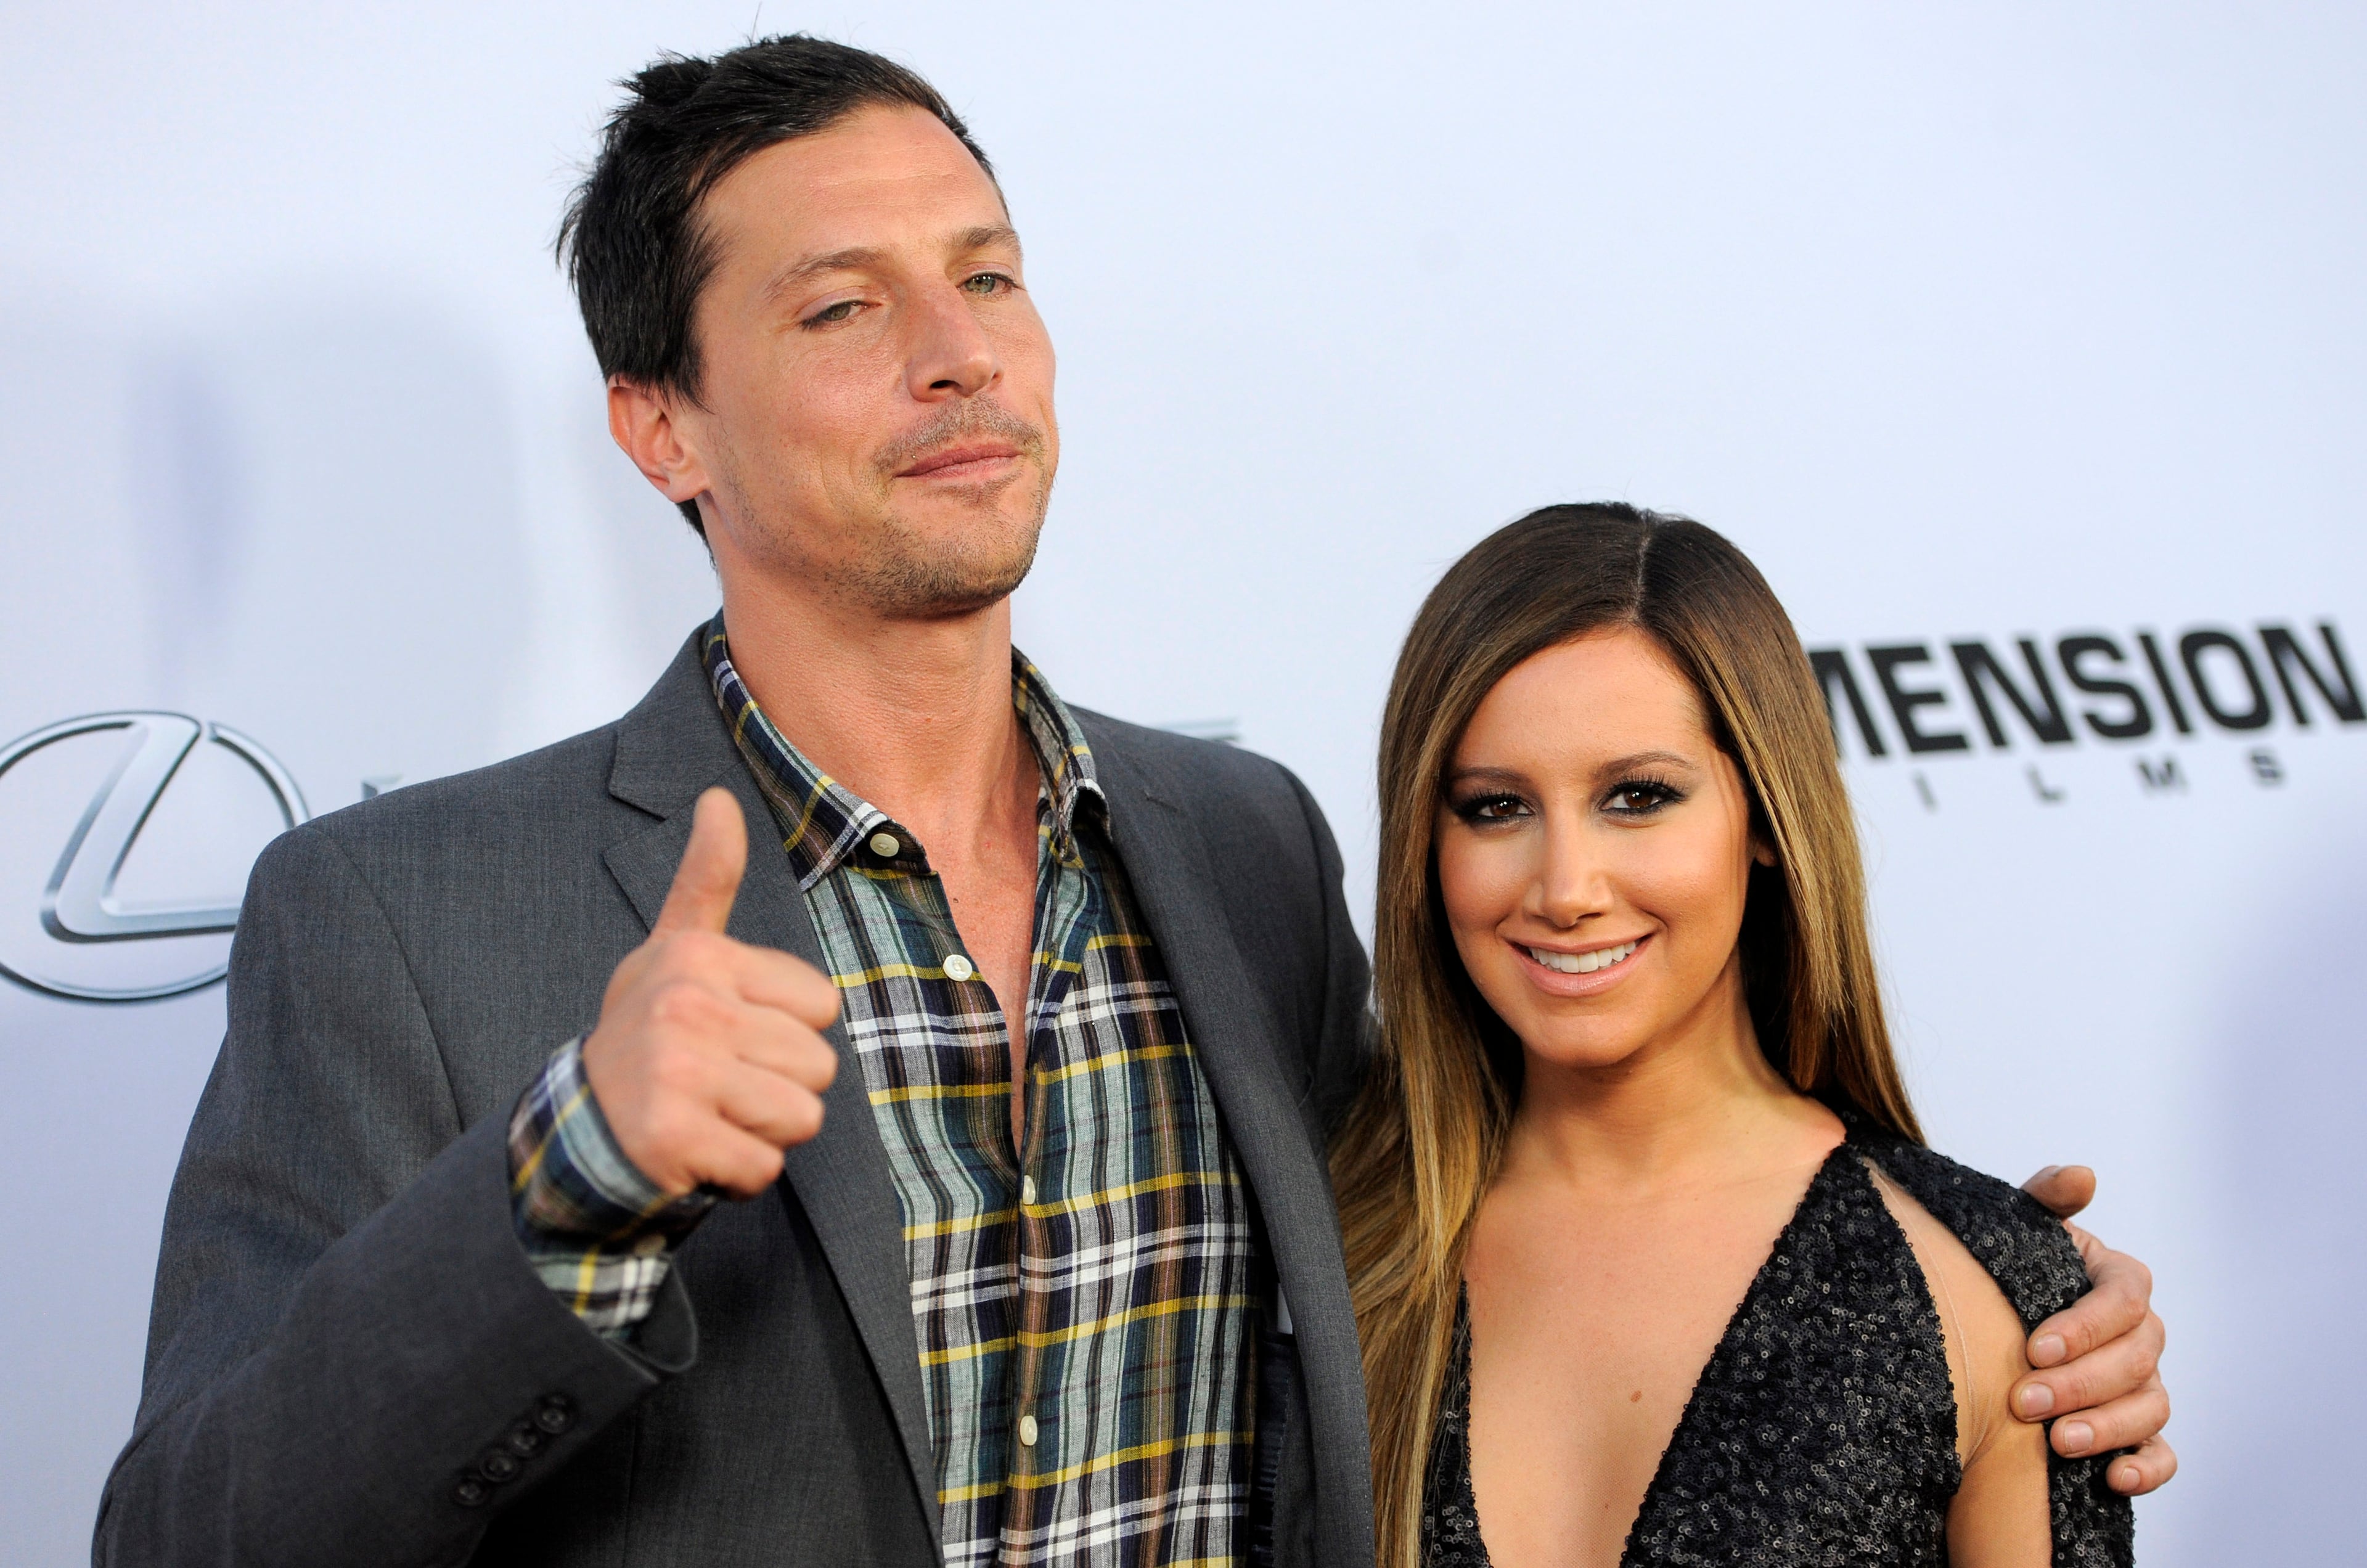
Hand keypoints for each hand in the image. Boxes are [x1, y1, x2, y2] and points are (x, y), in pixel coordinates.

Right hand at [582, 788, 839, 1197]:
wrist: (578, 1130)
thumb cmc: (647, 1036)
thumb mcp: (674, 951)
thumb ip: (706, 880)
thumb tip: (719, 796)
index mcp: (698, 958)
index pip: (823, 1004)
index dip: (786, 1031)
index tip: (729, 1035)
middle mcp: (684, 1005)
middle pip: (819, 1064)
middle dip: (779, 1087)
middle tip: (716, 1086)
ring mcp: (675, 1071)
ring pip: (801, 1116)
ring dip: (764, 1131)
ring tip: (710, 1115)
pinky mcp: (671, 1136)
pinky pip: (764, 1167)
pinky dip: (738, 1173)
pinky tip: (695, 1153)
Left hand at [2013, 1164, 2174, 1494]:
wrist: (1988, 1327)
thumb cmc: (2008, 1271)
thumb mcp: (2016, 1230)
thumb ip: (2045, 1200)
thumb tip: (2081, 1175)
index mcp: (2117, 1282)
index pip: (2124, 1299)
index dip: (2085, 1325)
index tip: (2034, 1347)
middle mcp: (2141, 1335)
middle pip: (2135, 1360)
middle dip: (2080, 1384)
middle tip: (2024, 1401)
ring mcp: (2144, 1384)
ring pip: (2150, 1408)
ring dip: (2107, 1427)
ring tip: (2058, 1442)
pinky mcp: (2138, 1432)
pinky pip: (2162, 1454)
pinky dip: (2147, 1469)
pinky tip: (2113, 1478)